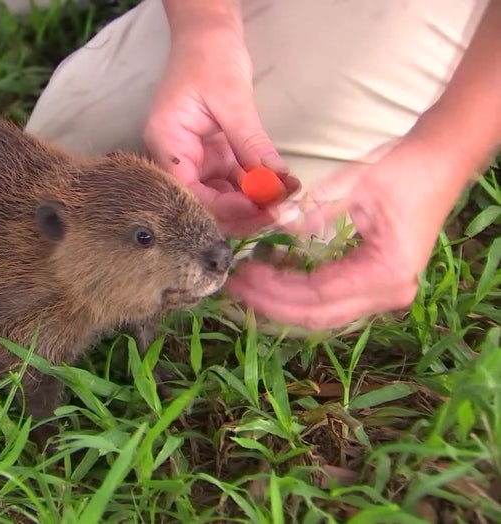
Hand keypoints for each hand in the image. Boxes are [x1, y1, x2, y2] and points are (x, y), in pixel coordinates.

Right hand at [144, 5, 299, 236]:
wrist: (207, 34)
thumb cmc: (210, 57)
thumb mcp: (233, 100)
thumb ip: (251, 143)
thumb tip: (275, 182)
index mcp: (166, 143)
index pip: (188, 193)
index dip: (223, 207)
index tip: (261, 208)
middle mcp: (176, 157)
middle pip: (202, 202)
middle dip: (240, 211)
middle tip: (278, 213)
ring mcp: (194, 158)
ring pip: (219, 196)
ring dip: (251, 202)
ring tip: (284, 200)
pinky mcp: (212, 155)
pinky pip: (231, 181)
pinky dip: (254, 186)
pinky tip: (278, 187)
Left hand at [224, 135, 474, 330]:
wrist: (442, 159)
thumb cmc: (404, 168)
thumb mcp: (357, 181)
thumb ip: (316, 207)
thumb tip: (276, 223)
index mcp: (387, 272)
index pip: (318, 295)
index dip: (274, 290)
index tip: (242, 275)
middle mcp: (390, 291)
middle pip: (318, 314)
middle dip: (272, 303)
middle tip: (235, 285)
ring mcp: (386, 291)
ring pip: (323, 313)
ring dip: (282, 301)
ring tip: (247, 283)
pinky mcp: (377, 282)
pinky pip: (331, 298)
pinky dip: (299, 292)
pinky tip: (272, 275)